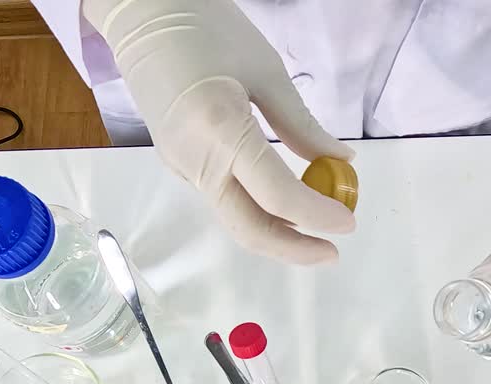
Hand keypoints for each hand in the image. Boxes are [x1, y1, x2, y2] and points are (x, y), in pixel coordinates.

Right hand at [83, 0, 355, 263]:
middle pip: (248, 228)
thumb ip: (301, 125)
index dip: (317, 215)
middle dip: (294, 248)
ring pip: (233, 216)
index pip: (277, 195)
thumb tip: (340, 161)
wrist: (142, 14)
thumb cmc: (207, 28)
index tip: (348, 223)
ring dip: (276, 228)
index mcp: (220, 130)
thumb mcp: (266, 71)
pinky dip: (255, 206)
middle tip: (332, 251)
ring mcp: (180, 165)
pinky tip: (281, 198)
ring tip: (315, 221)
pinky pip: (220, 196)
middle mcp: (195, 160)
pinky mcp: (175, 162)